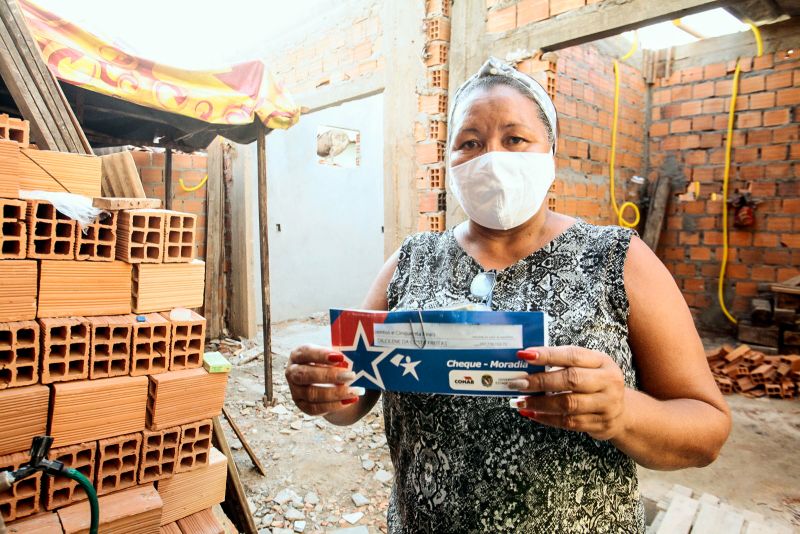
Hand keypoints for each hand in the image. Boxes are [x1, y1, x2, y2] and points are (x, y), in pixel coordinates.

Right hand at [285, 344, 363, 415]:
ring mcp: (295, 390)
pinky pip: (316, 408)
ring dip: (335, 393)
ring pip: (311, 394)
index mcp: (298, 355)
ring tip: (354, 391)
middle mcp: (292, 372)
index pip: (306, 353)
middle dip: (329, 376)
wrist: (324, 381)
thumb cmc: (329, 362)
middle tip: (351, 375)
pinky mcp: (302, 405)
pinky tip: (349, 400)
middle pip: (305, 375)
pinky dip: (334, 405)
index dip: (321, 355)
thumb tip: (360, 354)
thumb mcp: (332, 354)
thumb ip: (340, 354)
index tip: (340, 357)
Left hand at [508, 346, 626, 440]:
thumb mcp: (588, 367)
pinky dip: (546, 418)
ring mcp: (606, 405)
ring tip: (520, 401)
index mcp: (602, 361)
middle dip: (540, 381)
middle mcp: (608, 382)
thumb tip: (527, 361)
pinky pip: (568, 422)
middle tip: (517, 382)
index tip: (524, 355)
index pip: (572, 355)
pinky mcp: (600, 424)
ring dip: (540, 403)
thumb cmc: (596, 383)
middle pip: (571, 379)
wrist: (623, 412)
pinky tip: (531, 413)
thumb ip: (563, 363)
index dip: (547, 355)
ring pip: (568, 404)